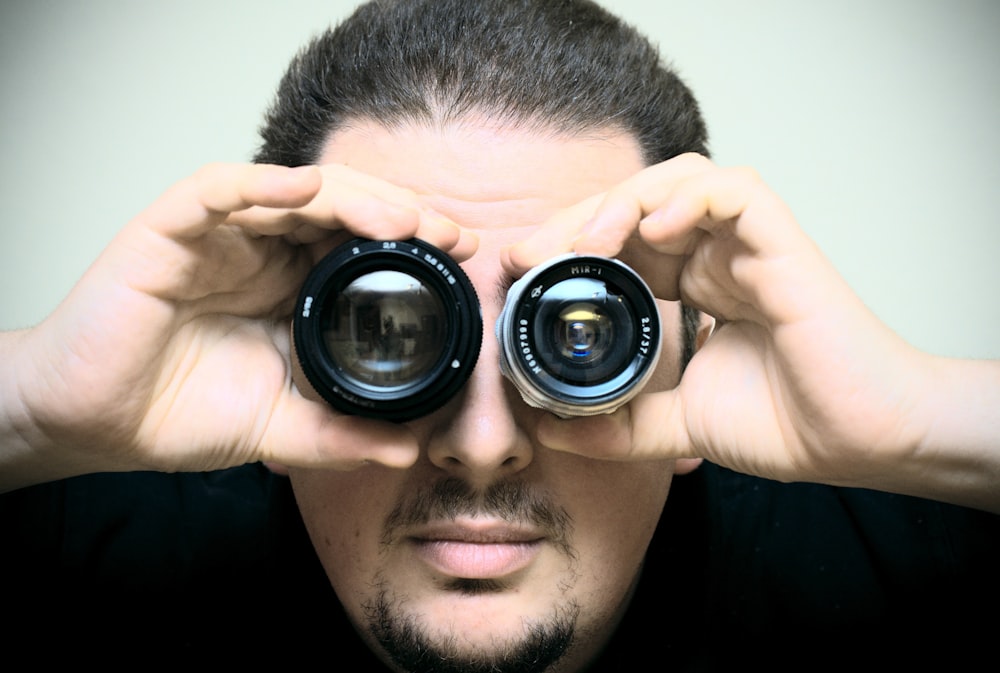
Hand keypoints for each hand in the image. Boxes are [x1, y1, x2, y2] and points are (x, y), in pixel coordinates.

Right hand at [2, 162, 475, 489]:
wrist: (95, 426)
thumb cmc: (178, 413)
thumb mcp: (279, 429)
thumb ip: (341, 437)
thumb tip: (408, 450)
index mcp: (291, 288)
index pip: (360, 246)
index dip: (412, 243)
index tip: (459, 256)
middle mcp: (261, 253)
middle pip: (339, 208)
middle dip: (398, 213)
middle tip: (448, 231)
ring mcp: (217, 238)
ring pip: (291, 191)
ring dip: (351, 196)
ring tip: (399, 218)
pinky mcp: (167, 234)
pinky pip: (215, 192)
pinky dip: (258, 186)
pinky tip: (301, 191)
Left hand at [504, 154, 998, 508]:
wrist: (854, 444)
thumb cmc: (784, 424)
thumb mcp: (675, 426)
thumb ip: (615, 424)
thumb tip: (549, 428)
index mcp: (691, 285)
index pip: (617, 241)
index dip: (566, 244)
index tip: (521, 270)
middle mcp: (714, 256)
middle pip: (634, 203)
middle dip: (577, 219)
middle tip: (532, 254)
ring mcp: (747, 246)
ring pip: (679, 180)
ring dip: (624, 200)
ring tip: (588, 242)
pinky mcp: (781, 243)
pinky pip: (734, 191)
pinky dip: (690, 198)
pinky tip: (654, 229)